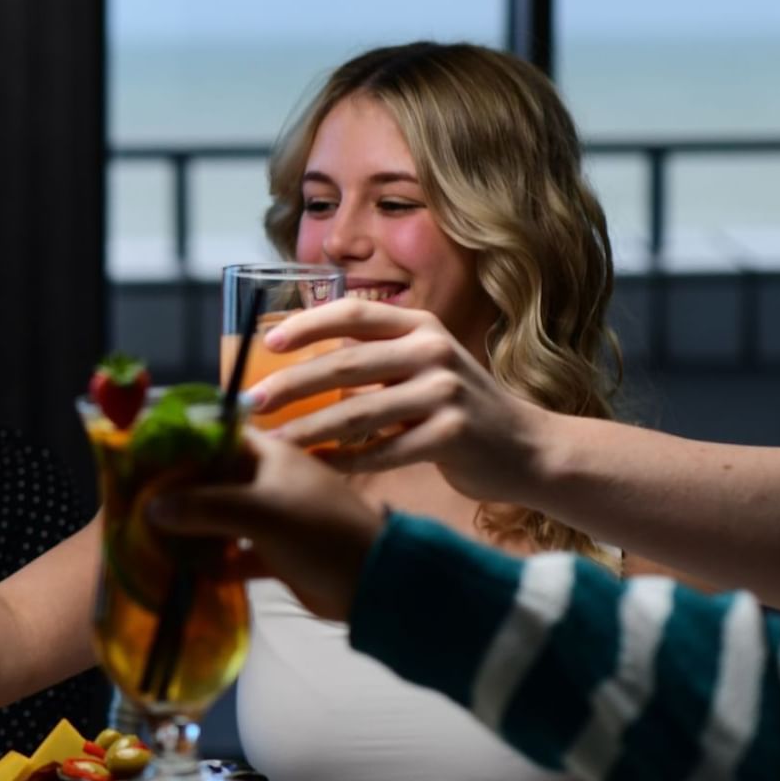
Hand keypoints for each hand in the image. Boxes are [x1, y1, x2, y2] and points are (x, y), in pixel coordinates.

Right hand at [148, 433, 382, 620]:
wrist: (373, 583)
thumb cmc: (319, 531)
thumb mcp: (259, 512)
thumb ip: (203, 507)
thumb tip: (150, 507)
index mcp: (271, 457)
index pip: (220, 436)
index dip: (185, 442)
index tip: (147, 454)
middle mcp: (270, 482)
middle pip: (215, 479)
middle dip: (181, 491)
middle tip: (139, 500)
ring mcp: (275, 519)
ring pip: (223, 518)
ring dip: (195, 528)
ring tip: (153, 537)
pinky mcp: (278, 554)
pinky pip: (236, 553)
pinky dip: (216, 561)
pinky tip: (188, 571)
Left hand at [244, 299, 554, 505]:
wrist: (528, 448)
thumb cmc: (456, 408)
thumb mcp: (422, 366)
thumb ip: (373, 358)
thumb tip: (294, 365)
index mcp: (419, 325)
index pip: (352, 311)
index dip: (305, 324)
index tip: (266, 342)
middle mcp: (433, 350)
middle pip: (345, 363)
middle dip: (291, 385)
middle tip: (252, 403)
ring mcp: (446, 391)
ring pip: (358, 412)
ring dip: (308, 431)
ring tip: (273, 444)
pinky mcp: (452, 435)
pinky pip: (383, 451)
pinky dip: (345, 462)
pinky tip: (317, 469)